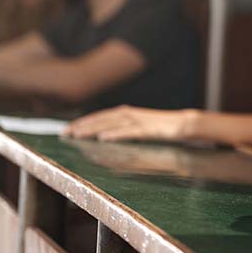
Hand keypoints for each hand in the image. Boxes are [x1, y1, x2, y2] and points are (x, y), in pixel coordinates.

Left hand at [64, 105, 198, 141]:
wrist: (187, 124)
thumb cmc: (163, 128)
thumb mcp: (141, 129)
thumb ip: (126, 131)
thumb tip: (108, 137)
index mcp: (128, 114)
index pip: (101, 117)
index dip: (84, 122)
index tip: (68, 129)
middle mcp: (131, 114)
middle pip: (103, 118)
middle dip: (83, 125)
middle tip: (64, 133)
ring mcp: (140, 121)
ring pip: (112, 123)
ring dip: (93, 128)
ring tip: (77, 135)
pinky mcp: (150, 129)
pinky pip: (130, 131)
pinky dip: (116, 134)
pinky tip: (103, 138)